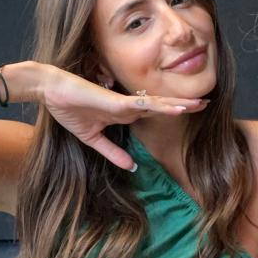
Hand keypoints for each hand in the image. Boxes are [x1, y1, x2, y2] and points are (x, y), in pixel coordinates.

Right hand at [40, 65, 207, 169]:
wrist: (50, 91)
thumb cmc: (69, 108)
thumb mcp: (93, 138)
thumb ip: (112, 152)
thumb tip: (132, 166)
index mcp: (124, 111)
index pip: (154, 111)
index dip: (172, 111)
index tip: (193, 111)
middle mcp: (128, 105)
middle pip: (162, 105)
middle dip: (184, 105)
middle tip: (206, 103)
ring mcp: (123, 102)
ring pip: (157, 104)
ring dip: (177, 104)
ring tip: (199, 104)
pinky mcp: (115, 102)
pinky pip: (142, 104)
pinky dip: (159, 106)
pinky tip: (174, 108)